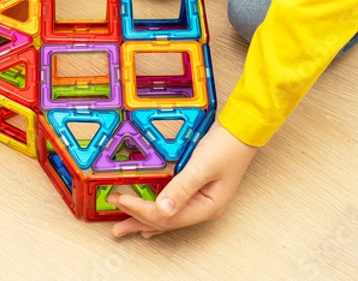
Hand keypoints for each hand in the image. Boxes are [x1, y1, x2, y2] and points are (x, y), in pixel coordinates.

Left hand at [107, 121, 256, 237]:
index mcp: (206, 207)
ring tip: (125, 227)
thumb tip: (162, 210)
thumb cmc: (227, 147)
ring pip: (167, 215)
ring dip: (145, 219)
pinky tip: (149, 220)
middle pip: (165, 221)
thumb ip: (181, 188)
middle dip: (138, 221)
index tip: (122, 200)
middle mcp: (202, 207)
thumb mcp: (201, 167)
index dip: (141, 210)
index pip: (166, 216)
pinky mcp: (196, 189)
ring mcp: (200, 200)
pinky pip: (172, 206)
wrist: (241, 130)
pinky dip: (157, 211)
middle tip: (115, 226)